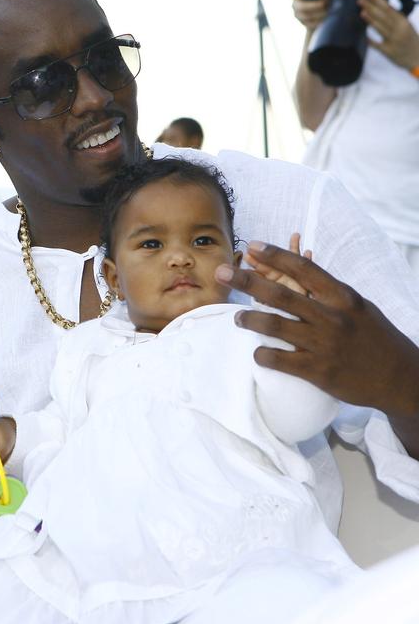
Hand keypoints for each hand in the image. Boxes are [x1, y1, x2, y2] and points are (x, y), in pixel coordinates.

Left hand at [216, 241, 418, 416]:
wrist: (401, 377)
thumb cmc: (374, 337)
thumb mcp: (357, 307)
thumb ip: (328, 293)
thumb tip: (298, 272)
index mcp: (342, 297)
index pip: (305, 269)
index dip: (276, 255)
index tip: (253, 245)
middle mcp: (332, 317)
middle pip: (281, 294)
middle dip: (247, 281)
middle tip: (222, 272)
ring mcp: (324, 344)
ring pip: (275, 326)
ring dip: (249, 318)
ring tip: (237, 317)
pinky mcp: (318, 371)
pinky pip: (280, 359)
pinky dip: (263, 354)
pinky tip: (257, 352)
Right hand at [291, 0, 328, 30]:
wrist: (321, 8)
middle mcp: (295, 6)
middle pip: (301, 8)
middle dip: (315, 5)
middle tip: (327, 1)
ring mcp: (299, 16)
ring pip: (307, 17)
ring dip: (319, 13)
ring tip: (331, 9)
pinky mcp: (305, 24)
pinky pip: (311, 24)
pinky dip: (320, 21)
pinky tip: (329, 16)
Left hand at [359, 0, 418, 70]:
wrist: (418, 57)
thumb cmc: (409, 39)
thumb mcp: (405, 25)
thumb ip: (394, 18)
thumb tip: (380, 7)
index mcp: (403, 20)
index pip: (387, 6)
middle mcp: (399, 29)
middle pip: (382, 15)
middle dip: (370, 6)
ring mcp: (393, 40)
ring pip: (380, 27)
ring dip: (370, 19)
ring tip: (361, 12)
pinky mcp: (388, 51)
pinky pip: (377, 45)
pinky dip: (370, 40)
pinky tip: (363, 36)